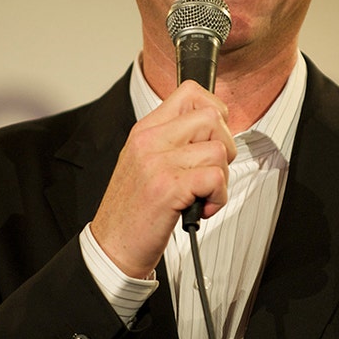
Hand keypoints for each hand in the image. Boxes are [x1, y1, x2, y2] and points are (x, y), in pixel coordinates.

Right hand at [91, 80, 236, 277]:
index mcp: (145, 130)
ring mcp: (157, 163)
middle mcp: (149, 140)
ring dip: (221, 178)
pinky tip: (202, 208)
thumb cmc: (134, 209)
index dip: (214, 112)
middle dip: (225, 146)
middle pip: (213, 117)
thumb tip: (216, 128)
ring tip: (202, 195)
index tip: (211, 139)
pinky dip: (218, 197)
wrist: (113, 247)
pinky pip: (215, 177)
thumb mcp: (146, 162)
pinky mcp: (167, 188)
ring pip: (219, 150)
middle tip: (209, 171)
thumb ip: (173, 141)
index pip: (190, 92)